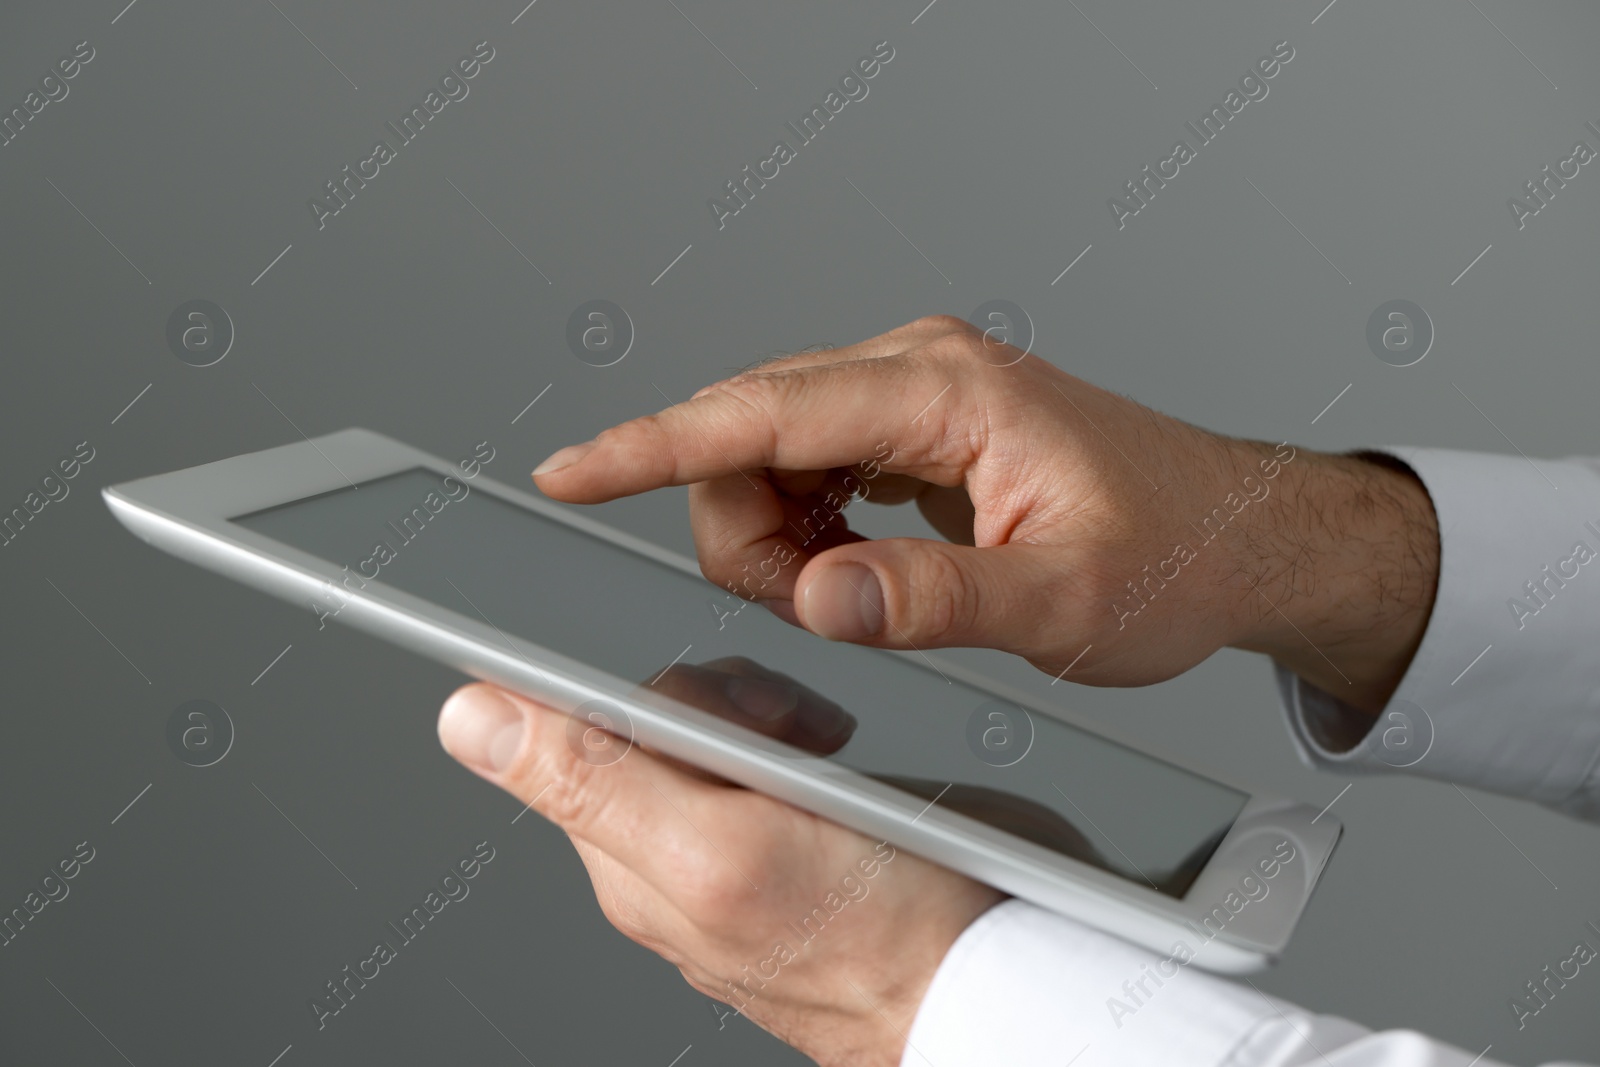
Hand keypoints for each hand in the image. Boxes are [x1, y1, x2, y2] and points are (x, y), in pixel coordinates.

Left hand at [437, 672, 1003, 1066]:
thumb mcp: (723, 853)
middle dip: (722, 700)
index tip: (701, 698)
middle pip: (650, 716)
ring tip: (822, 749)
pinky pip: (764, 745)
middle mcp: (669, 853)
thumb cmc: (880, 944)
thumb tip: (468, 721)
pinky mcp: (789, 827)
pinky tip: (835, 756)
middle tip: (788, 738)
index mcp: (631, 859)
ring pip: (710, 721)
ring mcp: (733, 841)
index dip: (633, 691)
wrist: (994, 977)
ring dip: (767, 711)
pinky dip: (801, 733)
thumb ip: (595, 782)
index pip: (571, 728)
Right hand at [532, 316, 1438, 713]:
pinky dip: (804, 524)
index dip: (651, 447)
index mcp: (949, 391)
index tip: (571, 473)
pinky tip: (857, 565)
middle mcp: (920, 370)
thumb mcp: (1066, 603)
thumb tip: (820, 599)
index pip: (763, 410)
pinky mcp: (917, 424)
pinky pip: (809, 463)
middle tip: (814, 609)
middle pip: (749, 433)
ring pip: (769, 452)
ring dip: (773, 535)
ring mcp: (915, 392)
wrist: (1237, 535)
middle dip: (738, 531)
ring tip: (856, 594)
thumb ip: (936, 599)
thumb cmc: (1175, 554)